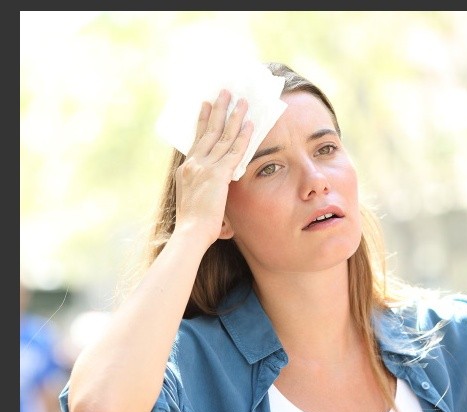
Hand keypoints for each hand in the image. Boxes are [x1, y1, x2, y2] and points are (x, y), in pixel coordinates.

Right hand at [174, 89, 252, 246]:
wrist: (190, 234)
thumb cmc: (194, 225)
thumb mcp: (197, 202)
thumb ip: (207, 193)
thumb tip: (216, 199)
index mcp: (186, 169)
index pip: (197, 139)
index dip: (202, 120)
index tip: (206, 104)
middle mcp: (193, 163)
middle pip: (208, 130)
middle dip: (217, 109)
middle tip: (224, 92)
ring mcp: (204, 167)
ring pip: (221, 136)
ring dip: (233, 116)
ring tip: (241, 100)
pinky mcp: (217, 175)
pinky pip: (233, 151)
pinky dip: (242, 136)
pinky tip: (250, 124)